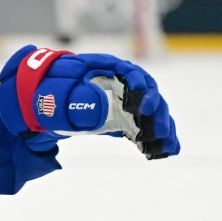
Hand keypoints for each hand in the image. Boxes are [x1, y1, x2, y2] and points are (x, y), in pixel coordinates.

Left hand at [0, 45, 179, 158]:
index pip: (128, 72)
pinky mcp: (130, 119)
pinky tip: (169, 151)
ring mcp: (128, 102)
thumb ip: (65, 94)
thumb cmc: (55, 90)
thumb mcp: (57, 89)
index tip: (139, 100)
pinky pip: (148, 127)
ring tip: (167, 145)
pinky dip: (160, 138)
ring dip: (162, 128)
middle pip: (147, 93)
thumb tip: (71, 102)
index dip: (138, 83)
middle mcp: (122, 85)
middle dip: (155, 111)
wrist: (52, 103)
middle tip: (157, 128)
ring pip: (152, 112)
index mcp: (107, 70)